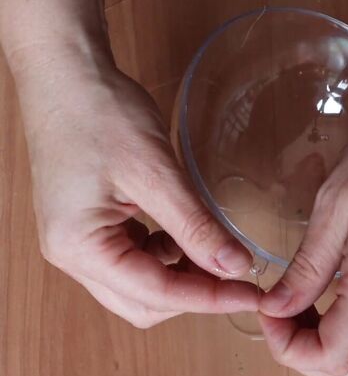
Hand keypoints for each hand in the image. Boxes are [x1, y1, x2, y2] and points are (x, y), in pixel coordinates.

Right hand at [12, 47, 257, 327]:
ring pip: (141, 285)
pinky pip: (135, 258)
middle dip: (195, 293)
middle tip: (239, 275)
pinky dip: (167, 255)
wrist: (67, 73)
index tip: (253, 295)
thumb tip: (234, 265)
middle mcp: (72, 254)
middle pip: (144, 302)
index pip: (156, 294)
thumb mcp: (155, 172)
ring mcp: (79, 241)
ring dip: (182, 275)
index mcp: (78, 247)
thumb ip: (196, 225)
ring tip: (216, 250)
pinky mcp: (92, 226)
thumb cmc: (100, 112)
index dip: (210, 298)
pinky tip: (188, 233)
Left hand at [258, 104, 347, 375]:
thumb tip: (276, 308)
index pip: (331, 357)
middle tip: (281, 312)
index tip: (268, 310)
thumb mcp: (335, 201)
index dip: (287, 348)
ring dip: (326, 347)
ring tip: (302, 302)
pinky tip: (330, 296)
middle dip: (304, 356)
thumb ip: (307, 266)